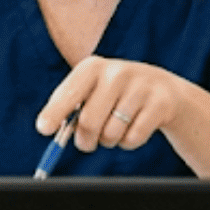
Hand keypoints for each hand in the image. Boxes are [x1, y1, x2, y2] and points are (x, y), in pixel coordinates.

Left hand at [34, 55, 192, 152]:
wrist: (165, 90)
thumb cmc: (117, 95)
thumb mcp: (94, 91)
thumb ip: (72, 108)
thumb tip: (49, 130)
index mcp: (93, 67)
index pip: (69, 92)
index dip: (54, 112)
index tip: (43, 129)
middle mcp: (117, 72)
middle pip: (88, 121)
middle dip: (85, 139)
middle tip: (87, 143)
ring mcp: (141, 86)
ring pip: (111, 134)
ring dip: (110, 140)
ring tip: (118, 126)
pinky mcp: (161, 104)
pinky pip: (133, 139)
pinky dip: (129, 142)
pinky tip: (136, 126)